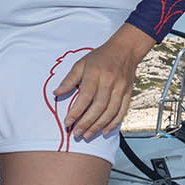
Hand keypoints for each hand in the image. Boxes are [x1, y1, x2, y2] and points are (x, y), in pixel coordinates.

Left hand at [56, 24, 152, 140]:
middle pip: (98, 107)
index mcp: (96, 73)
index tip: (68, 122)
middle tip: (76, 133)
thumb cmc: (101, 57)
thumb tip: (56, 93)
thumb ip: (69, 79)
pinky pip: (122, 111)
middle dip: (87, 123)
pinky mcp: (128, 93)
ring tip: (87, 135)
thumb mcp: (81, 64)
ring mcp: (121, 88)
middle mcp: (109, 81)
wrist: (125, 49)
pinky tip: (104, 131)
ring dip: (98, 126)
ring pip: (110, 111)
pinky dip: (114, 123)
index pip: (85, 96)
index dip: (76, 111)